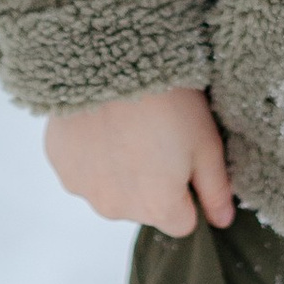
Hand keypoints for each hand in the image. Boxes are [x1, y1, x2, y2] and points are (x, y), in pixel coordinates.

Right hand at [43, 86, 235, 239]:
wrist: (109, 60)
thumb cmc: (166, 101)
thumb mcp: (206, 143)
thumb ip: (216, 190)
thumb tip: (222, 221)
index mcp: (157, 207)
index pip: (182, 223)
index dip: (189, 193)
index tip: (185, 160)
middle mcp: (116, 209)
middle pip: (144, 208)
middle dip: (153, 183)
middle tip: (157, 136)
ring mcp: (84, 188)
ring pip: (112, 190)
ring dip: (120, 171)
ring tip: (128, 126)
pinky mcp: (60, 165)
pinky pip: (83, 170)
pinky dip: (92, 154)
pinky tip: (101, 122)